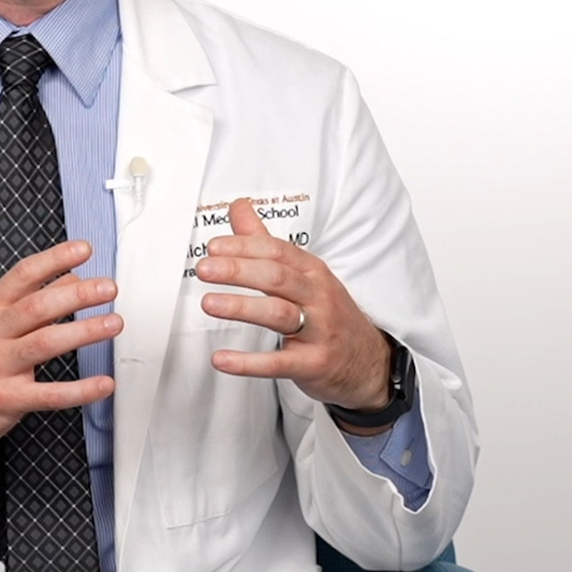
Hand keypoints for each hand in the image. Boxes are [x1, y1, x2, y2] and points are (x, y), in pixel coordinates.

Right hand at [0, 239, 121, 478]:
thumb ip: (28, 301)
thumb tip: (71, 279)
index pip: (23, 275)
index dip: (55, 259)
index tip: (84, 250)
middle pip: (38, 306)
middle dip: (78, 294)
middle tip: (108, 287)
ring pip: (46, 343)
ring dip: (84, 332)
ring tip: (113, 323)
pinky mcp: (5, 400)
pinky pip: (48, 395)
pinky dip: (80, 390)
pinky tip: (103, 384)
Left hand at [194, 198, 391, 427]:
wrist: (367, 360)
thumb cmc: (327, 312)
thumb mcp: (304, 274)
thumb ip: (264, 241)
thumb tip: (238, 207)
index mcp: (312, 272)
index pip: (277, 251)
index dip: (244, 247)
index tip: (214, 247)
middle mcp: (318, 297)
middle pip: (276, 277)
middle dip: (238, 271)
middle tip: (204, 269)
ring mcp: (318, 331)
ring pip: (278, 314)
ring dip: (241, 308)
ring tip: (208, 304)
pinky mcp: (313, 364)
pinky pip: (278, 362)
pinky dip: (248, 362)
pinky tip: (222, 359)